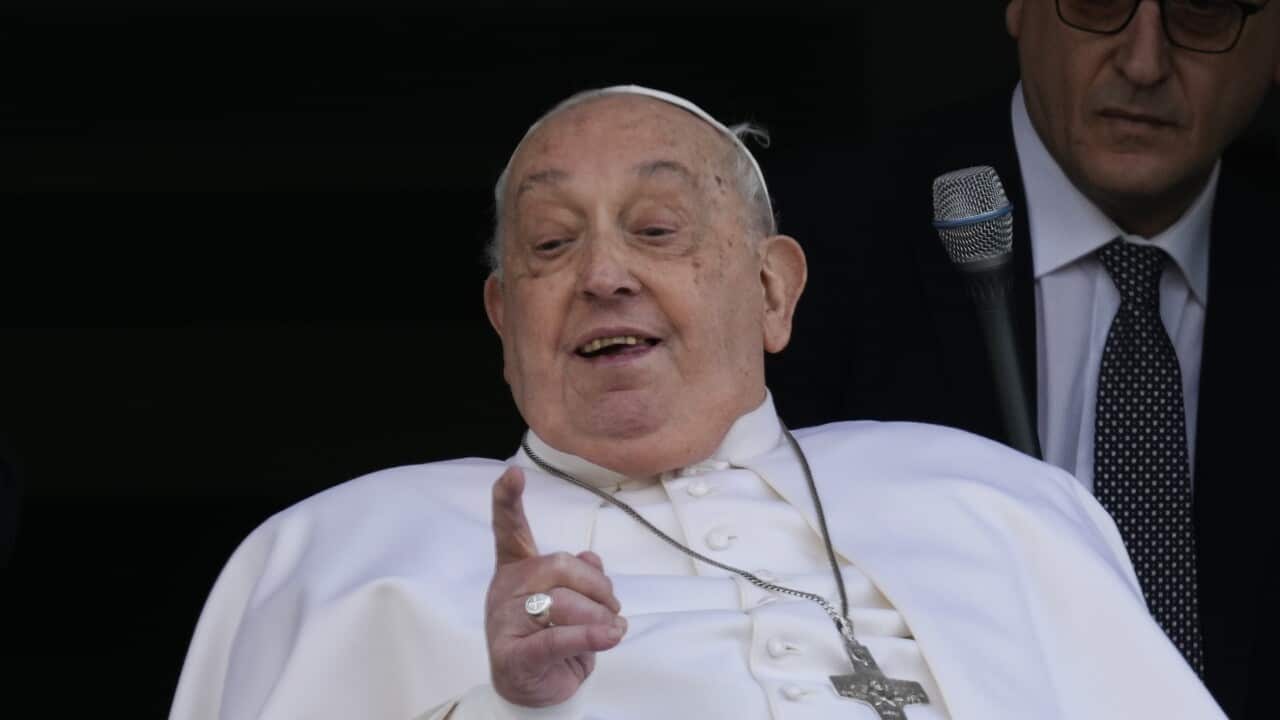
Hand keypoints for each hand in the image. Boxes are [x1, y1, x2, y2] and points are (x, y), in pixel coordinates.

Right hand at [485, 466, 626, 707]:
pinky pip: (557, 638)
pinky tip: (610, 636)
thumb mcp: (572, 603)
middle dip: (597, 586)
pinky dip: (589, 636)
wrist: (533, 692)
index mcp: (515, 571)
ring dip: (600, 618)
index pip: (509, 531)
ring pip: (562, 603)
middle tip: (614, 607)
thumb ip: (579, 575)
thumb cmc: (552, 639)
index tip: (513, 474)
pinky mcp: (515, 656)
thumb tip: (591, 558)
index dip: (508, 501)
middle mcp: (506, 591)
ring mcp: (505, 623)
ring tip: (611, 631)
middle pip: (557, 566)